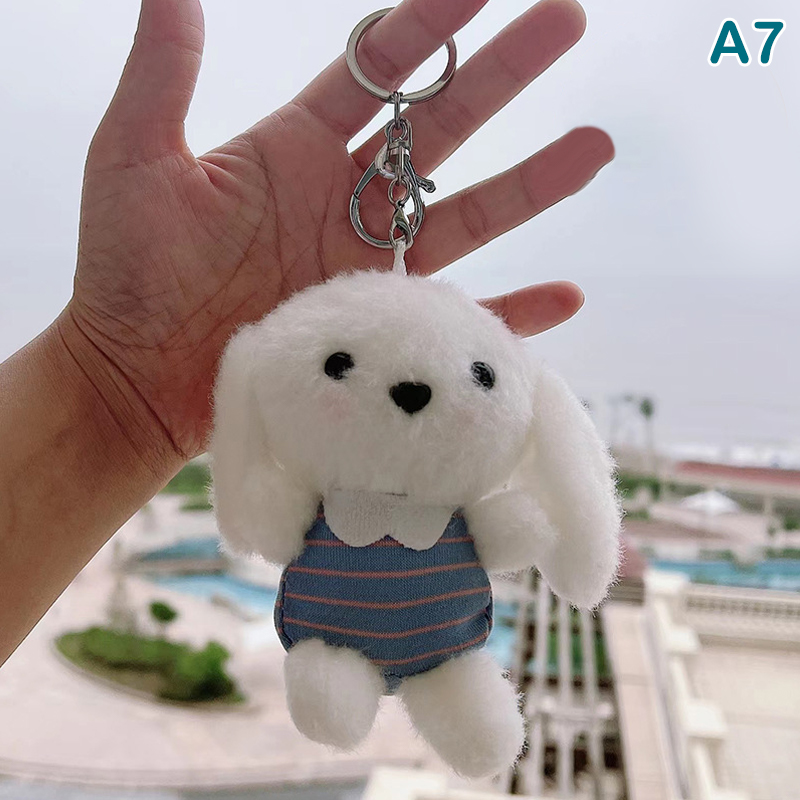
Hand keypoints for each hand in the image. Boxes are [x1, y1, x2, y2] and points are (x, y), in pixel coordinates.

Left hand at [62, 0, 612, 463]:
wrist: (138, 376)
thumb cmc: (127, 272)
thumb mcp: (137, 159)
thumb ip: (165, 73)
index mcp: (297, 150)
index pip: (377, 70)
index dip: (429, 22)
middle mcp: (347, 201)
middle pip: (443, 128)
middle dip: (504, 74)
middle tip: (568, 22)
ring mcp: (370, 266)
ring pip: (468, 216)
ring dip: (533, 184)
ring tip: (596, 148)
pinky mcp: (379, 330)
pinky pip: (458, 317)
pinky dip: (513, 309)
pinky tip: (566, 295)